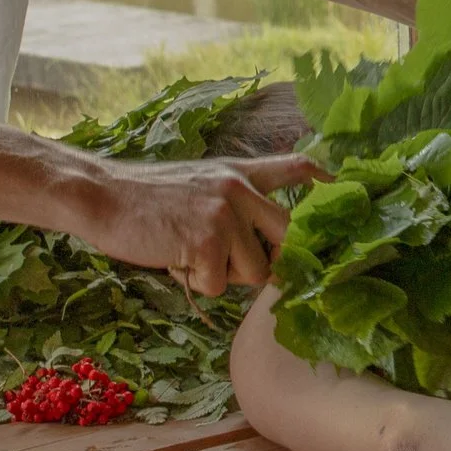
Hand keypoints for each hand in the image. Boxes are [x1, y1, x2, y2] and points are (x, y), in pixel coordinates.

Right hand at [73, 154, 323, 295]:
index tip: (348, 191)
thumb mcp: (202, 183)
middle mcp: (240, 188)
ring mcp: (224, 213)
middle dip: (271, 262)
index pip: (297, 166)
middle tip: (235, 263)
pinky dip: (197, 284)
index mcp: (241, 173)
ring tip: (191, 254)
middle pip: (288, 237)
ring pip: (254, 271)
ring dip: (224, 275)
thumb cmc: (148, 199)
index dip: (327, 179)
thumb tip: (269, 245)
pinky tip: (175, 260)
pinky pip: (219, 284)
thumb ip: (237, 201)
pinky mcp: (205, 240)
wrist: (102, 196)